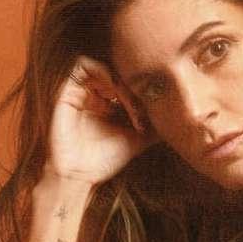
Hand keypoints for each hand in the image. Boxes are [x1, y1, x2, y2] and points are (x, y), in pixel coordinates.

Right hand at [44, 55, 155, 186]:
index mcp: (106, 102)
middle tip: (145, 112)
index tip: (155, 113)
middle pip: (118, 72)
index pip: (128, 82)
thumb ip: (153, 128)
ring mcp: (79, 90)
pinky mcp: (65, 89)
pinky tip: (115, 93)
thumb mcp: (136, 140)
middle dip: (136, 89)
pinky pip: (83, 64)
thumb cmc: (104, 161)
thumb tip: (177, 121)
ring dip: (123, 83)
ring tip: (132, 107)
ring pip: (105, 67)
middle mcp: (92, 93)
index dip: (143, 92)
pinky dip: (103, 74)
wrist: (78, 176)